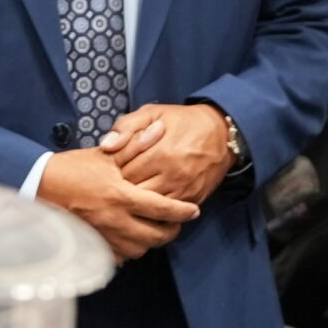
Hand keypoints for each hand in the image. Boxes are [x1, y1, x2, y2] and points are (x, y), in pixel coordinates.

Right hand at [38, 148, 201, 261]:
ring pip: (140, 250)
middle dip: (171, 230)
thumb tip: (158, 131)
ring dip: (150, 241)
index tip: (193, 211)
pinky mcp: (93, 245)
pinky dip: (129, 250)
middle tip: (175, 222)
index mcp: (121, 196)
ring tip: (153, 229)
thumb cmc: (72, 168)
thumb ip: (134, 144)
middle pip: (156, 236)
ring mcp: (104, 236)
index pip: (162, 209)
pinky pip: (119, 257)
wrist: (39, 186)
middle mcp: (116, 220)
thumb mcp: (105, 154)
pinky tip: (129, 238)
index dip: (182, 211)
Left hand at [99, 103, 234, 205]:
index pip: (123, 171)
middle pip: (134, 192)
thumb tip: (105, 147)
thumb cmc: (182, 121)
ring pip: (150, 207)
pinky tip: (146, 206)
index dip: (112, 172)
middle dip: (121, 190)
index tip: (108, 169)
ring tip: (126, 197)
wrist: (222, 133)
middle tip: (113, 186)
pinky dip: (155, 212)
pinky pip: (168, 214)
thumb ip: (126, 127)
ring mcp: (184, 189)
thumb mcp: (152, 113)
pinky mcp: (193, 199)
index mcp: (160, 151)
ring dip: (137, 203)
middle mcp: (172, 173)